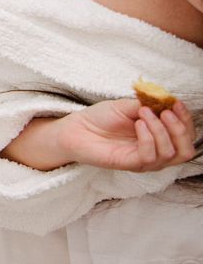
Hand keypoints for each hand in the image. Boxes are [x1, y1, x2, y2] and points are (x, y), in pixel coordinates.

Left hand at [55, 99, 196, 171]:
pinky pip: (150, 156)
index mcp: (160, 137)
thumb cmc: (101, 118)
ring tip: (143, 114)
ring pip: (170, 153)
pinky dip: (148, 137)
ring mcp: (145, 160)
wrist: (76, 129)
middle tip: (165, 112)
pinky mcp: (131, 164)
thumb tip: (167, 99)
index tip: (176, 103)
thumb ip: (148, 104)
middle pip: (186, 150)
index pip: (187, 135)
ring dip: (161, 130)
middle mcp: (157, 151)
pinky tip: (137, 124)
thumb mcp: (127, 106)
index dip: (186, 120)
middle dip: (180, 129)